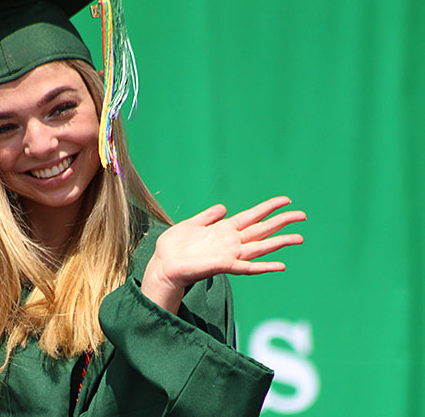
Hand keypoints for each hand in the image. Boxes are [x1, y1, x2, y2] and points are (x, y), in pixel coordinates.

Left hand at [141, 196, 305, 313]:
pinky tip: (280, 265)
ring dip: (279, 242)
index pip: (251, 216)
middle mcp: (231, 242)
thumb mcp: (192, 224)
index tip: (286, 201)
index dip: (268, 208)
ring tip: (299, 237)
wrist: (163, 265)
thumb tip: (223, 207)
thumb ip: (208, 216)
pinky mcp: (223, 265)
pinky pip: (247, 267)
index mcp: (224, 230)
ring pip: (260, 247)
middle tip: (303, 215)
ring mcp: (229, 254)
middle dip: (282, 222)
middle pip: (261, 229)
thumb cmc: (175, 247)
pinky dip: (264, 267)